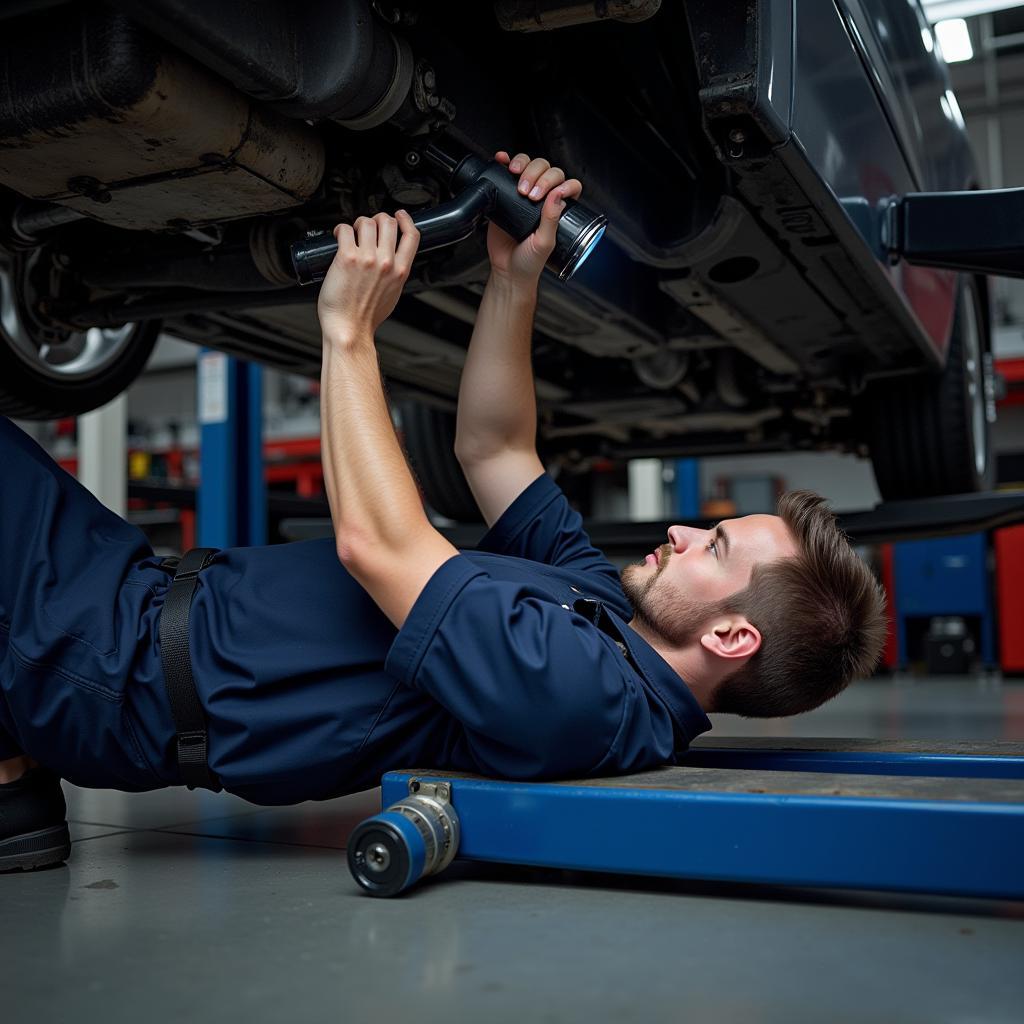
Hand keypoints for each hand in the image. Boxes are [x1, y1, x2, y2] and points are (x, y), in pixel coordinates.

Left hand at [317, 210, 419, 342]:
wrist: (350, 329)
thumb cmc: (367, 317)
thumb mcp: (393, 294)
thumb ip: (395, 275)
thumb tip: (391, 262)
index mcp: (401, 271)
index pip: (412, 236)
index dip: (405, 220)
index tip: (399, 215)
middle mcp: (386, 263)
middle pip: (388, 222)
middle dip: (377, 219)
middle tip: (368, 226)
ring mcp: (367, 259)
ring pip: (367, 222)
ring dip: (358, 223)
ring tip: (352, 233)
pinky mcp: (347, 258)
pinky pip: (345, 230)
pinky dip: (341, 229)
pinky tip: (339, 236)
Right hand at [487, 151, 582, 285]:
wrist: (506, 270)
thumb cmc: (530, 262)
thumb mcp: (545, 243)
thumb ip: (551, 220)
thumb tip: (557, 194)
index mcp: (558, 208)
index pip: (567, 184)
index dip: (561, 183)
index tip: (551, 194)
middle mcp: (543, 199)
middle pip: (547, 169)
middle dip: (539, 176)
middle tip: (529, 195)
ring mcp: (524, 194)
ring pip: (529, 165)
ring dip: (524, 166)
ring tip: (517, 186)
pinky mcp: (505, 195)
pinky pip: (505, 172)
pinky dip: (504, 161)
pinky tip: (502, 161)